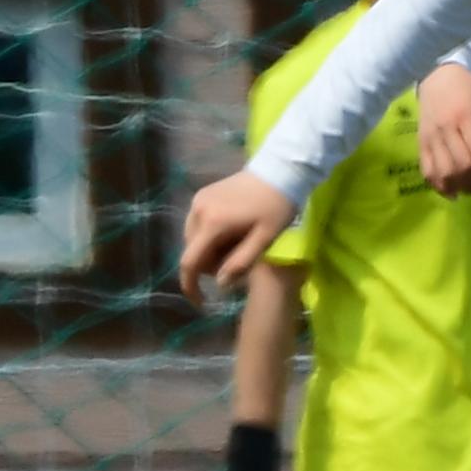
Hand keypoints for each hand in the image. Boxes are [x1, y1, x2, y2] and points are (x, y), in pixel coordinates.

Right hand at [181, 171, 295, 293]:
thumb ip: (241, 262)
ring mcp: (197, 201)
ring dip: (210, 250)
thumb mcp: (265, 238)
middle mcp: (197, 211)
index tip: (200, 301)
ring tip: (238, 245)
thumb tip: (220, 284)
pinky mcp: (201, 195)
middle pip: (192, 251)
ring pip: (193, 238)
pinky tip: (232, 232)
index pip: (190, 262)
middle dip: (209, 264)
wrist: (280, 170)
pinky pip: (198, 224)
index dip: (191, 285)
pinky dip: (210, 235)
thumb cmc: (277, 206)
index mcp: (212, 223)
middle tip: (237, 262)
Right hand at [412, 61, 470, 197]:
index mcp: (463, 117)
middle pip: (461, 165)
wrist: (435, 76)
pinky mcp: (420, 144)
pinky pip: (426, 170)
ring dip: (461, 186)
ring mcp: (430, 138)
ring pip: (443, 171)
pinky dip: (439, 185)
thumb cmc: (467, 88)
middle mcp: (444, 130)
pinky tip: (453, 194)